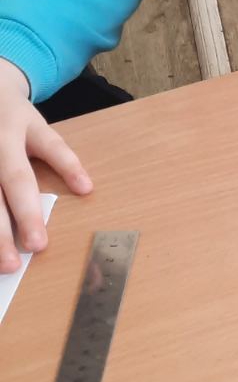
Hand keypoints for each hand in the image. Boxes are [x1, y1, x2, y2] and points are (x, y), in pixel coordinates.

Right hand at [0, 58, 91, 272]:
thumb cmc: (12, 119)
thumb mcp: (35, 125)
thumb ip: (57, 155)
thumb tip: (85, 189)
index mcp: (24, 125)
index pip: (51, 146)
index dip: (68, 166)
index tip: (86, 189)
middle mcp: (0, 138)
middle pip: (14, 178)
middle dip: (25, 214)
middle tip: (38, 247)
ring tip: (6, 263)